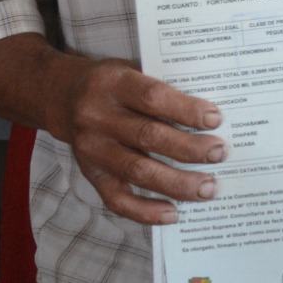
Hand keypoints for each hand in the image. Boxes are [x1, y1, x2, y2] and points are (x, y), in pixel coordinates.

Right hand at [51, 57, 227, 225]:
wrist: (62, 96)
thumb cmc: (114, 83)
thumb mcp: (133, 69)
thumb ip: (164, 86)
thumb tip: (214, 115)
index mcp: (114, 83)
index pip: (153, 97)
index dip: (185, 110)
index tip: (216, 119)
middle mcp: (98, 117)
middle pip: (148, 137)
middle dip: (189, 149)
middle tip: (220, 154)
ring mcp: (92, 149)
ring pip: (136, 171)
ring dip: (176, 183)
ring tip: (208, 188)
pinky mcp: (90, 174)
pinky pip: (116, 199)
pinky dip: (145, 210)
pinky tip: (173, 213)